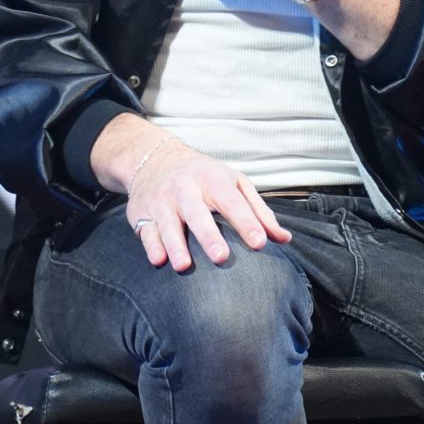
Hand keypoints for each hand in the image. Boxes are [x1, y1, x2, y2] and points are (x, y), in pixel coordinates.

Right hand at [126, 141, 290, 272]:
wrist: (153, 158)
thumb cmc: (204, 176)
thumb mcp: (234, 183)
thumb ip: (258, 211)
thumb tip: (283, 239)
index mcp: (211, 179)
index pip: (232, 201)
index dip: (246, 222)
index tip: (260, 243)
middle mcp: (184, 188)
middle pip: (196, 212)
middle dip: (208, 235)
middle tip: (221, 257)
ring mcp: (160, 200)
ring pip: (167, 223)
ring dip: (175, 244)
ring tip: (183, 265)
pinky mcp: (140, 212)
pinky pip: (145, 230)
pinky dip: (151, 245)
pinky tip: (159, 260)